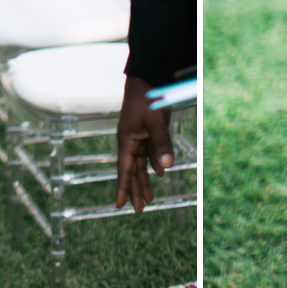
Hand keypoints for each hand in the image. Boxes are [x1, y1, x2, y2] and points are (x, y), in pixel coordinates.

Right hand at [115, 76, 173, 213]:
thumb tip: (167, 168)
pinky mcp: (147, 131)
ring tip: (149, 199)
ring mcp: (138, 136)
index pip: (124, 170)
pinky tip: (159, 173)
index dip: (123, 188)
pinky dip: (154, 164)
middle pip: (132, 171)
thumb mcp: (156, 122)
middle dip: (135, 190)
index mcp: (127, 141)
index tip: (119, 206)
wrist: (147, 77)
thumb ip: (162, 145)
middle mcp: (130, 141)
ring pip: (140, 164)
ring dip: (145, 180)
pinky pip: (149, 152)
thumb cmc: (148, 97)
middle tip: (139, 211)